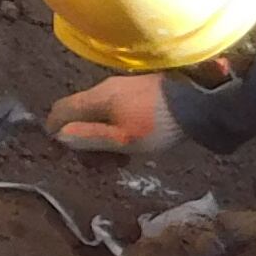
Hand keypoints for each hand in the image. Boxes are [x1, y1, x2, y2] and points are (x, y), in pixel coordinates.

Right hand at [46, 72, 184, 154]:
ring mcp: (124, 89)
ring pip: (100, 116)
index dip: (56, 132)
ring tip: (119, 162)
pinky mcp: (140, 93)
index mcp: (97, 97)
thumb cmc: (158, 124)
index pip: (61, 110)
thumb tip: (60, 137)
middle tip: (99, 166)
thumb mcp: (122, 139)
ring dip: (103, 140)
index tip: (63, 154)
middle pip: (80, 116)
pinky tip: (132, 147)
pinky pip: (117, 113)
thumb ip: (90, 138)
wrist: (199, 102)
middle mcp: (106, 89)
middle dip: (84, 143)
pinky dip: (117, 131)